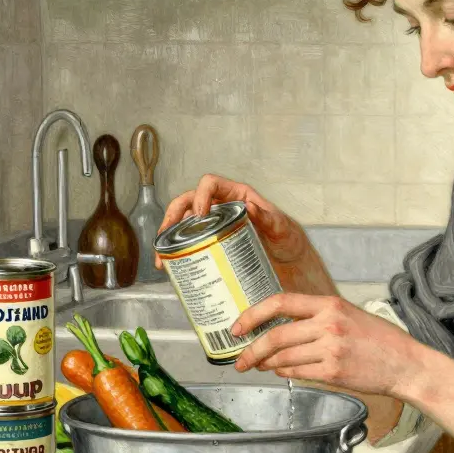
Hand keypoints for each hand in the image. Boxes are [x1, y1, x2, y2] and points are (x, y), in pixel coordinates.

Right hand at [157, 174, 336, 296]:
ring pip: (183, 225)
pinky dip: (177, 255)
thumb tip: (249, 207)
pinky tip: (172, 268)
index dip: (200, 195)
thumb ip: (268, 218)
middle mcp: (221, 208)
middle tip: (166, 236)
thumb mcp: (282, 228)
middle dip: (172, 217)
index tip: (199, 216)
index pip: (210, 184)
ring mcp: (214, 227)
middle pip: (187, 203)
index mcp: (237, 195)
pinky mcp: (212, 245)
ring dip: (168, 239)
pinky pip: (190, 245)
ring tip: (162, 258)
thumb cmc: (288, 239)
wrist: (291, 263)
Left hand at [231, 292, 424, 398]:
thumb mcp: (349, 314)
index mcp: (330, 304)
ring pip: (283, 357)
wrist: (405, 364)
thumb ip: (317, 316)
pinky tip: (281, 372)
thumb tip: (282, 326)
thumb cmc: (380, 340)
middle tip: (240, 359)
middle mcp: (328, 324)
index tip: (238, 327)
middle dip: (252, 350)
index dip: (253, 315)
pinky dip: (284, 373)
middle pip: (276, 335)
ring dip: (266, 363)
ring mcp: (330, 350)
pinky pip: (297, 373)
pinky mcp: (333, 372)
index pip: (281, 302)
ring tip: (260, 365)